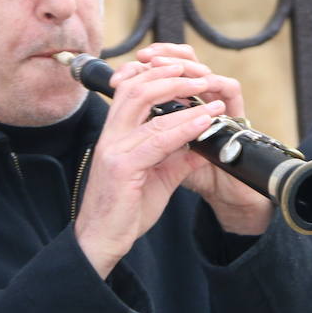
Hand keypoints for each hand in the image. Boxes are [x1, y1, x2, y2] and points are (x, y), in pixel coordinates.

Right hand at [73, 57, 228, 277]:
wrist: (103, 241)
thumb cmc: (127, 210)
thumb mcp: (159, 176)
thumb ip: (178, 156)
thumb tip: (205, 141)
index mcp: (116, 134)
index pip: (130, 89)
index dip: (157, 74)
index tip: (185, 71)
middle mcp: (111, 136)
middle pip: (136, 88)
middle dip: (169, 76)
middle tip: (199, 75)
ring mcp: (114, 149)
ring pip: (145, 106)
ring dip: (181, 94)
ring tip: (208, 90)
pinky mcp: (122, 167)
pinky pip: (157, 139)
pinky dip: (184, 127)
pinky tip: (204, 121)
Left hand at [132, 43, 272, 235]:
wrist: (225, 201)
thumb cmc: (196, 180)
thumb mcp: (164, 162)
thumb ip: (154, 140)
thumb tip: (127, 124)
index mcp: (185, 112)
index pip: (168, 77)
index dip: (147, 69)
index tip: (119, 73)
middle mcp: (204, 105)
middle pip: (188, 63)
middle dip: (167, 55)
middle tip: (147, 55)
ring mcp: (224, 109)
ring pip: (207, 70)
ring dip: (188, 64)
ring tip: (170, 64)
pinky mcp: (240, 118)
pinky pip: (231, 90)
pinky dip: (215, 81)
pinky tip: (199, 83)